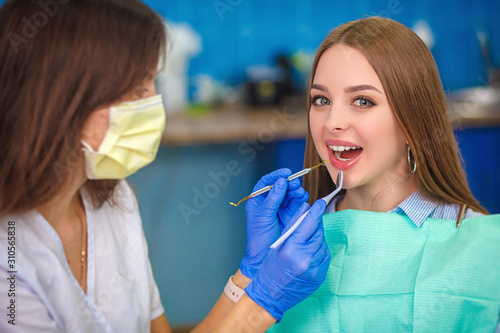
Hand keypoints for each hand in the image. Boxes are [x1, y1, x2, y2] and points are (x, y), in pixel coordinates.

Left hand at [239, 169, 308, 279]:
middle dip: (288, 184)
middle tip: (295, 183)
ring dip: (295, 191)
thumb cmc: (258, 238)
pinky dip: (300, 199)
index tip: (286, 173)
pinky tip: (303, 198)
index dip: (276, 176)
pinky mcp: (290, 215)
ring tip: (300, 192)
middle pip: (280, 187)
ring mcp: (280, 209)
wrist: (264, 257)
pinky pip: (296, 203)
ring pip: (289, 194)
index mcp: (257, 201)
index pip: (266, 183)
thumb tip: (280, 182)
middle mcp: (269, 203)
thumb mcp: (263, 216)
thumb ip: (272, 199)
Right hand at [244, 199, 329, 321]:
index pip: (308, 224)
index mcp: (291, 249)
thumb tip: (304, 211)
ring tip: (307, 238)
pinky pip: (324, 256)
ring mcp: (315, 268)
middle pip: (317, 232)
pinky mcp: (320, 275)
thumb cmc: (270, 270)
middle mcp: (305, 258)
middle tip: (313, 217)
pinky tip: (310, 250)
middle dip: (315, 224)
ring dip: (317, 237)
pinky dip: (319, 249)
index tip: (320, 203)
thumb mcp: (277, 246)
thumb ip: (292, 228)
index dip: (315, 212)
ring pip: (322, 243)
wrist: (270, 295)